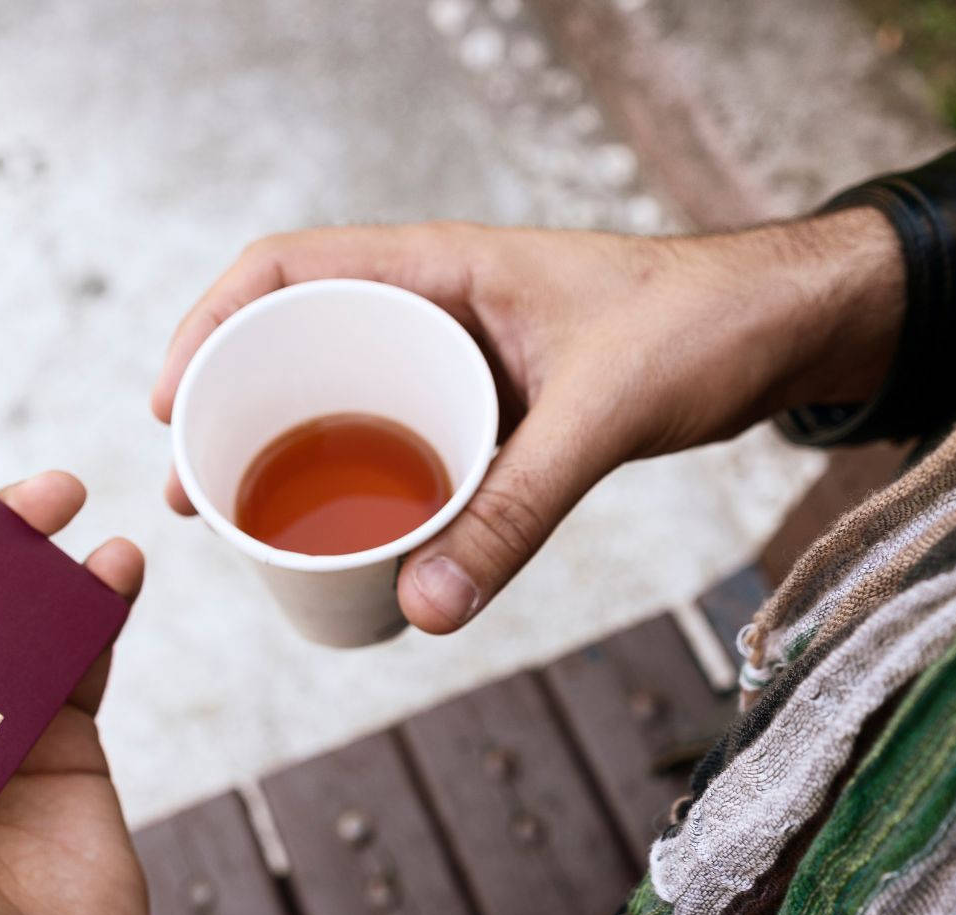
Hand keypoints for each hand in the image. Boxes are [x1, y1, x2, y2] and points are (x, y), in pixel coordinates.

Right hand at [152, 211, 902, 631]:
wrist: (786, 326)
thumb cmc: (702, 325)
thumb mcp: (601, 415)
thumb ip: (518, 511)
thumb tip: (423, 608)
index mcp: (436, 266)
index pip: (281, 270)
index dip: (206, 330)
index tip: (169, 410)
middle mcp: (433, 304)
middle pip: (293, 342)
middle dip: (228, 412)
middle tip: (192, 496)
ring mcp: (461, 354)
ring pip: (343, 397)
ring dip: (286, 453)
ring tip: (242, 523)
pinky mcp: (494, 402)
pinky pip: (399, 438)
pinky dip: (358, 481)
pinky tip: (345, 536)